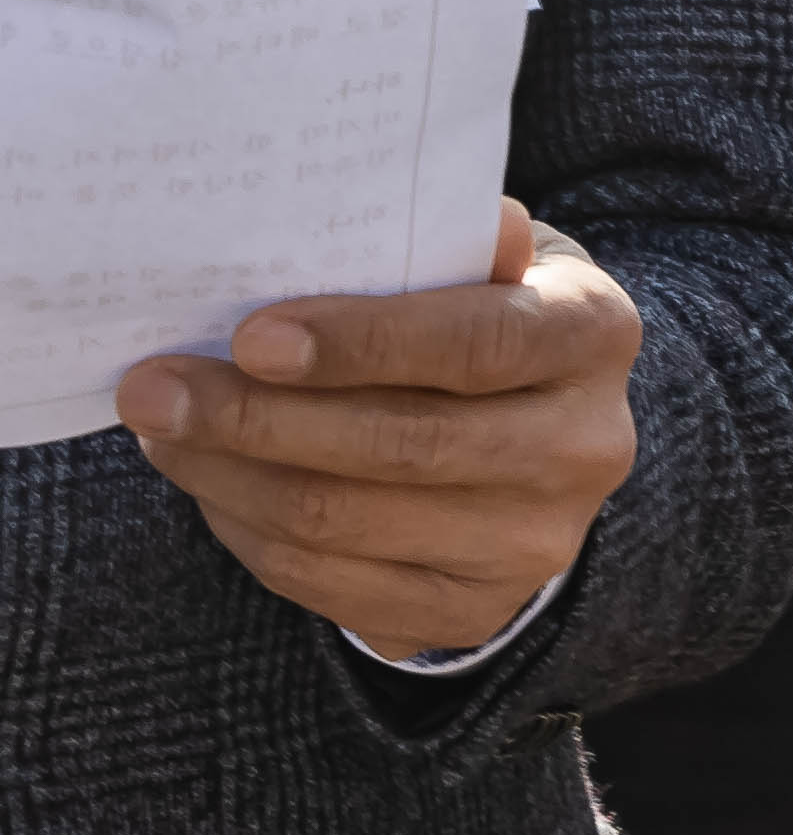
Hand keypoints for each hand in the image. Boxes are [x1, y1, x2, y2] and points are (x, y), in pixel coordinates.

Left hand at [118, 198, 639, 661]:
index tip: (249, 338)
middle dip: (255, 418)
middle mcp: (585, 448)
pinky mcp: (473, 610)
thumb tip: (480, 223)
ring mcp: (533, 542)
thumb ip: (466, 245)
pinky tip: (212, 485)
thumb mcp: (494, 262)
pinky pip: (327, 583)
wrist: (539, 434)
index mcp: (594, 337)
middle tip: (155, 389)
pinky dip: (248, 532)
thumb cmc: (486, 317)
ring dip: (229, 476)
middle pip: (401, 445)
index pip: (481, 343)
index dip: (363, 343)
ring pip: (346, 521)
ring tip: (164, 432)